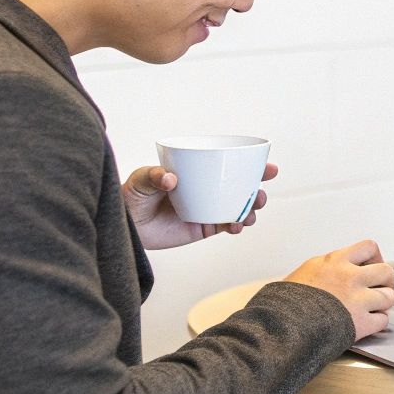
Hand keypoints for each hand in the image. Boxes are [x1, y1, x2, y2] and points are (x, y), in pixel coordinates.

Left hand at [124, 162, 278, 250]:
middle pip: (240, 188)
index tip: (267, 167)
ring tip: (250, 213)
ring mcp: (207, 209)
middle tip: (259, 193)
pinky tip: (237, 226)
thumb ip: (154, 176)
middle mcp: (207, 189)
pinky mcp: (203, 228)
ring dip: (251, 210)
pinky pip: (226, 226)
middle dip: (257, 190)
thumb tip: (170, 179)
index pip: (228, 165)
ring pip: (238, 208)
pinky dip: (236, 226)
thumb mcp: (141, 179)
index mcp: (199, 172)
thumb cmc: (133, 196)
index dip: (251, 166)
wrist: (126, 225)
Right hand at [284, 240, 393, 340]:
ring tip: (373, 308)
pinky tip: (368, 324)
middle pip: (386, 271)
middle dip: (384, 281)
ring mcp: (358, 300)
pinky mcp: (360, 323)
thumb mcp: (305, 271)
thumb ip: (327, 268)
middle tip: (378, 289)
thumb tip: (338, 269)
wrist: (282, 325)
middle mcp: (350, 277)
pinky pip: (383, 320)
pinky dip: (378, 323)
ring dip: (383, 303)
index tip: (370, 267)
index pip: (369, 247)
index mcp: (335, 261)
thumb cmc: (286, 302)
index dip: (375, 258)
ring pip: (389, 296)